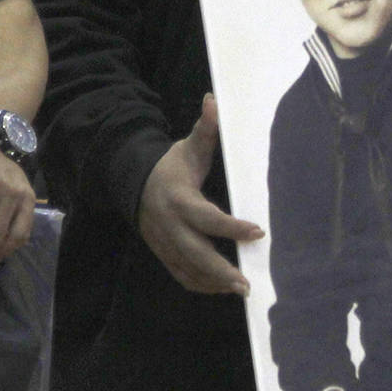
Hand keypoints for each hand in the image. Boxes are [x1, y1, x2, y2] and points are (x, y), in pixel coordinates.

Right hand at [137, 94, 262, 293]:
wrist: (133, 183)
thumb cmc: (170, 166)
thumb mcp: (188, 146)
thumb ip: (205, 128)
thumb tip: (214, 101)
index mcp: (179, 198)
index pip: (207, 217)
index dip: (232, 227)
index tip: (258, 231)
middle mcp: (169, 225)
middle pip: (195, 253)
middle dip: (221, 270)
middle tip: (246, 283)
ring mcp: (164, 243)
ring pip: (188, 269)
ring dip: (214, 282)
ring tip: (241, 289)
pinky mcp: (163, 253)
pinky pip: (181, 275)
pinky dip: (201, 285)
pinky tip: (222, 288)